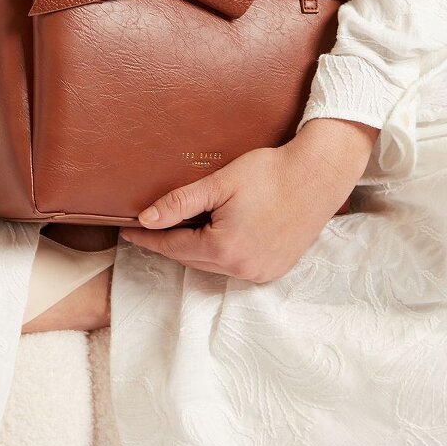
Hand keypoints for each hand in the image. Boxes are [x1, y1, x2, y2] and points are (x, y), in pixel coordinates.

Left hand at [118, 118, 378, 282]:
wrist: (318, 175)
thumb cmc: (270, 173)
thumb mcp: (220, 183)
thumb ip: (181, 203)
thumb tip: (146, 219)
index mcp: (225, 248)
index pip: (174, 247)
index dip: (148, 239)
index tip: (128, 232)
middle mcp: (243, 269)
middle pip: (193, 259)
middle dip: (170, 244)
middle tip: (148, 230)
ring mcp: (262, 272)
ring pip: (214, 265)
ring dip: (195, 251)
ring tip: (177, 231)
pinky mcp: (275, 268)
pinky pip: (236, 267)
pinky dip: (220, 255)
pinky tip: (214, 237)